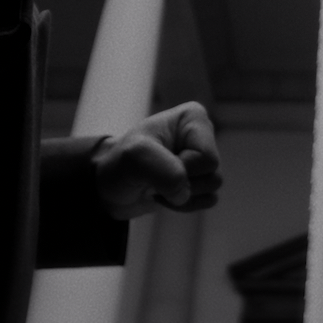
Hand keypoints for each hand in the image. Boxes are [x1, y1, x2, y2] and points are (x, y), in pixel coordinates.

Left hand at [92, 101, 222, 219]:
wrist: (110, 187)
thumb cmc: (120, 163)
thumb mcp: (135, 157)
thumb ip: (165, 171)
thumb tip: (184, 193)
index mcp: (193, 118)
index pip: (207, 157)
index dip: (182, 168)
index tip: (156, 162)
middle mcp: (202, 135)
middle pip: (212, 173)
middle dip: (181, 183)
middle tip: (154, 176)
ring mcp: (202, 159)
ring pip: (211, 187)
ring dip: (180, 195)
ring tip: (157, 184)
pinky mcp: (200, 180)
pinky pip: (208, 200)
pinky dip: (184, 205)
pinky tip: (166, 194)